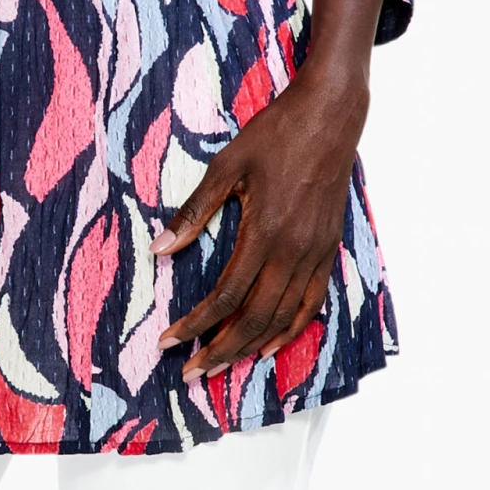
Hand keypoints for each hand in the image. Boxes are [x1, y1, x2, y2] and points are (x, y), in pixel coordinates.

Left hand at [153, 58, 370, 380]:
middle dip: (221, 351)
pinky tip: (270, 343)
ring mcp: (315, 253)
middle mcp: (293, 251)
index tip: (169, 343)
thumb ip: (195, 210)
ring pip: (284, 319)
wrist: (330, 116)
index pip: (226, 296)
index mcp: (265, 231)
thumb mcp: (227, 164)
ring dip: (252, 348)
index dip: (196, 325)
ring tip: (223, 366)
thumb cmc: (275, 134)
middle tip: (192, 374)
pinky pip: (310, 304)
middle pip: (255, 320)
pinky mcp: (328, 248)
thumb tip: (159, 249)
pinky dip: (289, 330)